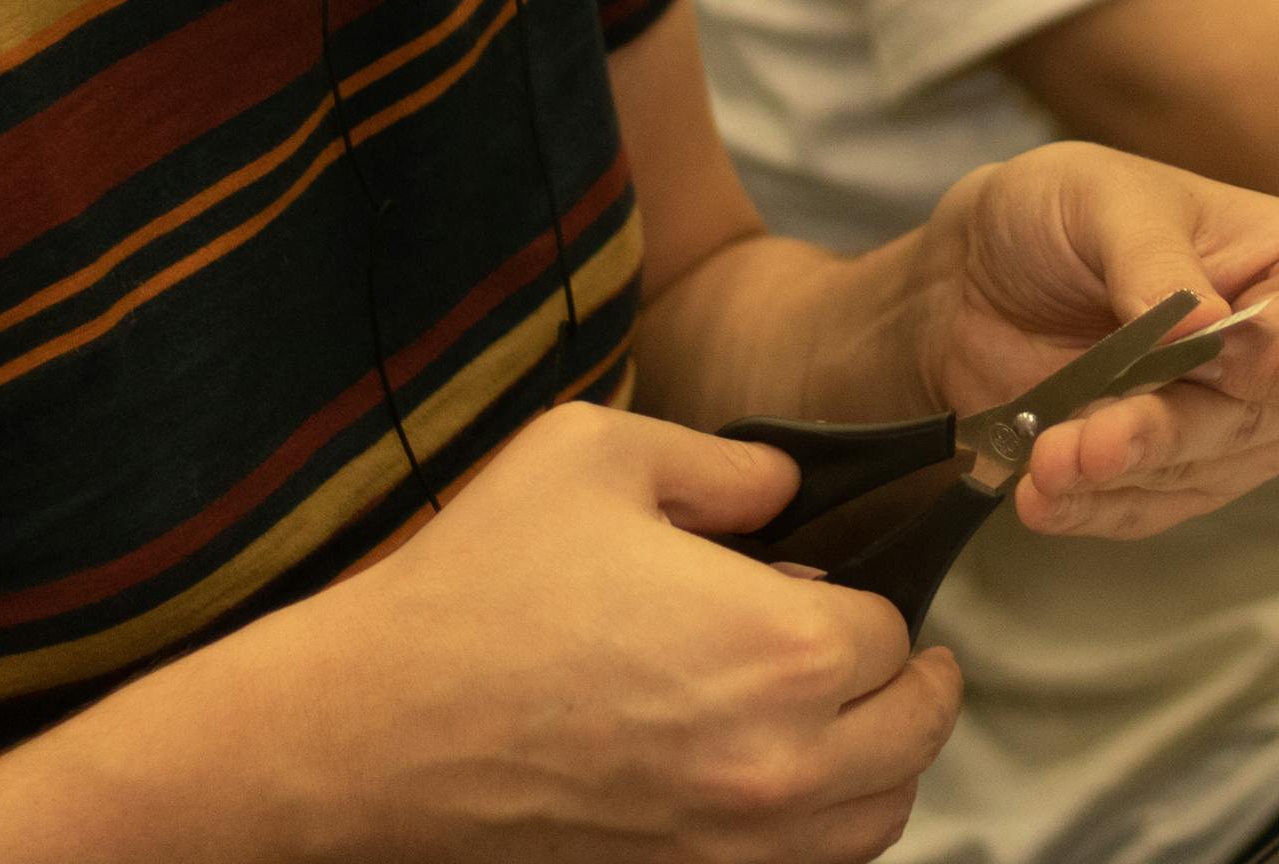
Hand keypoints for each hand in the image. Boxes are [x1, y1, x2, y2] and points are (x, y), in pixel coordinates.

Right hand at [262, 405, 956, 863]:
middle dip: (907, 683)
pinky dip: (816, 832)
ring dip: (878, 766)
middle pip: (913, 736)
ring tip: (845, 721)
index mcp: (777, 648)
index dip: (866, 599)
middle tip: (889, 652)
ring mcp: (728, 846)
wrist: (365, 731)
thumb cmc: (474, 590)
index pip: (893, 633)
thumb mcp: (596, 455)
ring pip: (876, 822)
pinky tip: (775, 783)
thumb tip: (788, 487)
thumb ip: (724, 461)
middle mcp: (775, 765)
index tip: (832, 588)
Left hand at [913, 144, 1278, 539]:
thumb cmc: (1059, 209)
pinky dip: (1092, 505)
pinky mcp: (1168, 473)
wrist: (971, 272)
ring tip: (1045, 459)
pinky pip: (1148, 509)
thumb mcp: (1103, 201)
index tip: (1216, 360)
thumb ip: (1155, 262)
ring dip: (1120, 474)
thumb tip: (1209, 328)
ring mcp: (1232, 425)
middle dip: (1171, 434)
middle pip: (1268, 431)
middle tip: (1087, 438)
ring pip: (1201, 476)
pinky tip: (1040, 491)